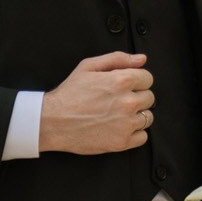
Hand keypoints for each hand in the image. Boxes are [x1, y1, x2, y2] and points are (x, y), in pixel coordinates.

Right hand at [39, 51, 153, 155]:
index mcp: (121, 81)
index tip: (126, 87)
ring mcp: (126, 123)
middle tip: (118, 101)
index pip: (148, 78)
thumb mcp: (88, 66)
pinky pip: (143, 137)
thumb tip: (141, 59)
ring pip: (148, 117)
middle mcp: (127, 102)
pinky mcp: (122, 141)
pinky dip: (134, 133)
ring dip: (137, 115)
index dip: (137, 81)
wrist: (52, 121)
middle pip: (149, 98)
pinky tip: (119, 127)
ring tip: (118, 115)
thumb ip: (118, 59)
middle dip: (137, 97)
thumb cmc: (69, 94)